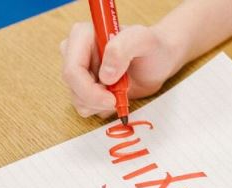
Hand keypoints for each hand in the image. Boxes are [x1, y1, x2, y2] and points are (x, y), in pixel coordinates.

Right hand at [60, 23, 182, 117]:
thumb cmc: (152, 47)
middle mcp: (76, 52)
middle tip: (119, 98)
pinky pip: (86, 107)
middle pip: (73, 87)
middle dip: (97, 99)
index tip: (112, 98)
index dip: (89, 89)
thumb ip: (123, 49)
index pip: (72, 70)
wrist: (159, 61)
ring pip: (78, 100)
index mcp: (82, 35)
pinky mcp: (85, 87)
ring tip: (121, 91)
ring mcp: (79, 71)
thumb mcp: (144, 40)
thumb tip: (105, 75)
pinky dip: (103, 107)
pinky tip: (117, 96)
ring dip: (101, 104)